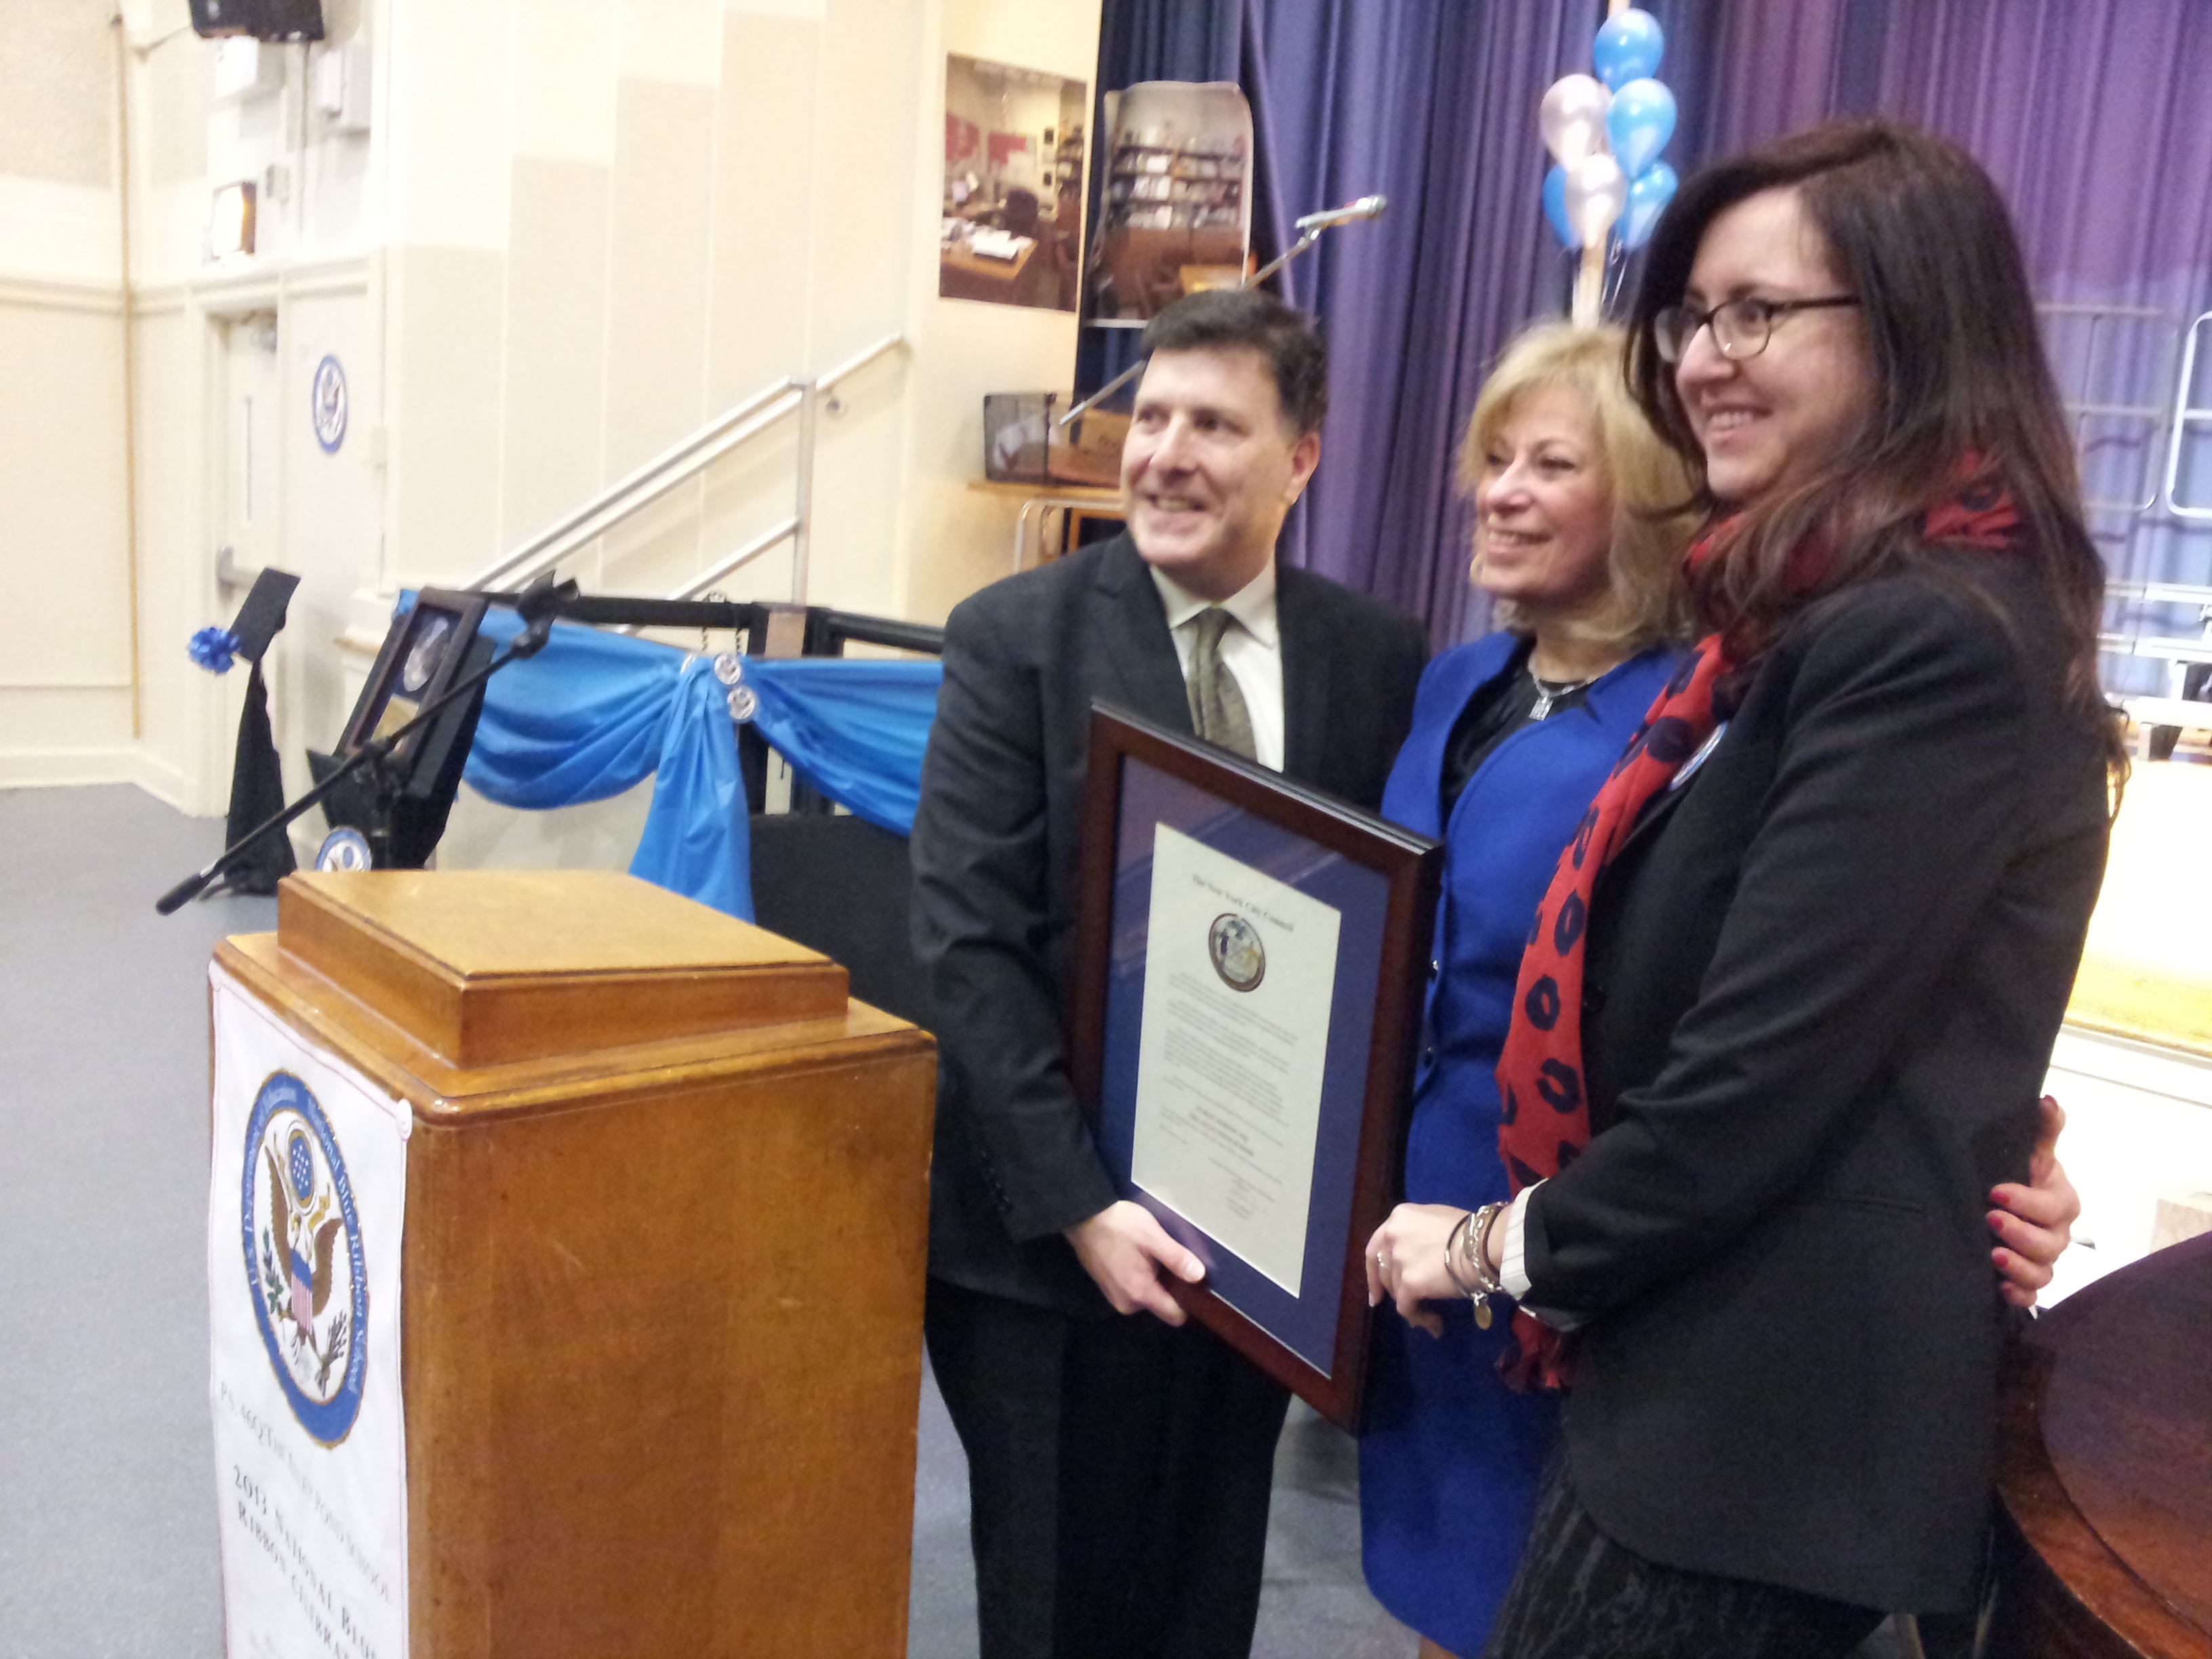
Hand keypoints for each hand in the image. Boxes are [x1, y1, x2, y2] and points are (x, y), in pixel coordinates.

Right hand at [1064, 1201, 1205, 1322]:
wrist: (1082, 1216)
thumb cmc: (1119, 1225)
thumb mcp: (1153, 1237)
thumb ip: (1177, 1259)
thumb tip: (1200, 1276)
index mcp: (1140, 1294)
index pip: (1174, 1316)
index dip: (1188, 1302)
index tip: (1194, 1284)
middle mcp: (1126, 1303)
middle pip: (1161, 1305)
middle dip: (1169, 1287)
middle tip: (1169, 1260)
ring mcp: (1113, 1296)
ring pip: (1146, 1296)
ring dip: (1153, 1280)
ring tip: (1152, 1255)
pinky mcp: (1106, 1286)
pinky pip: (1132, 1289)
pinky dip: (1139, 1277)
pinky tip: (1137, 1255)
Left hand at [1365, 1204, 1472, 1338]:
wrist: (1482, 1245)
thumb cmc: (1470, 1230)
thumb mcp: (1436, 1220)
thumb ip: (1418, 1234)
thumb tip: (1417, 1255)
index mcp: (1398, 1217)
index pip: (1376, 1247)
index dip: (1374, 1272)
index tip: (1376, 1291)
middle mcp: (1392, 1236)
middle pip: (1384, 1271)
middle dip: (1393, 1291)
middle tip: (1406, 1303)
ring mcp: (1399, 1260)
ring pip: (1396, 1291)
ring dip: (1412, 1305)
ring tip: (1431, 1316)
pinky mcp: (1408, 1283)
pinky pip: (1407, 1308)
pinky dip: (1419, 1318)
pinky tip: (1435, 1325)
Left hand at [1987, 1094, 2079, 1308]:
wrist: (2002, 1202)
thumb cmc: (2019, 1173)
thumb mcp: (2029, 1150)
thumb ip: (2042, 1129)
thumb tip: (2048, 1100)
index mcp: (2060, 1201)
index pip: (2053, 1206)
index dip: (2028, 1202)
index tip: (1995, 1191)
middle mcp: (2057, 1233)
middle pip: (2050, 1244)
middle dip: (2021, 1234)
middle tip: (1990, 1219)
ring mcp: (2044, 1259)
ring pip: (2043, 1272)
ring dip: (2020, 1267)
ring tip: (1993, 1255)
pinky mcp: (2027, 1279)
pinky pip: (2032, 1296)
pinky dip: (2019, 1295)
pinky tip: (2000, 1287)